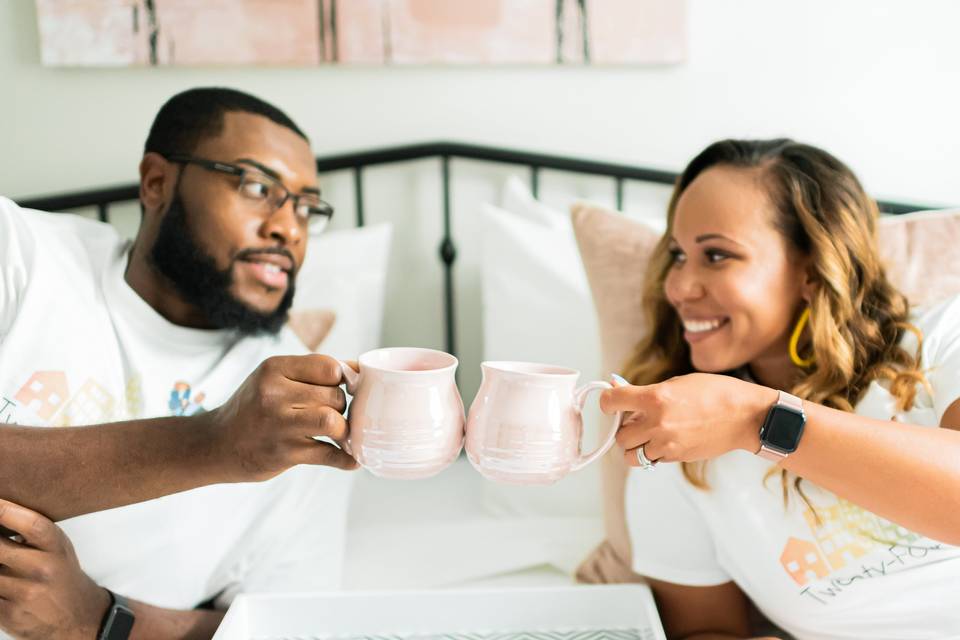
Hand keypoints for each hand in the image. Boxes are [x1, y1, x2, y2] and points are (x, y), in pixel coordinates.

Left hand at [0, 499, 111, 639]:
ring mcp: (25, 593)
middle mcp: (42, 569)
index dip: (6, 511)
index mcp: (56, 547)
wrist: (77, 617)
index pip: (31, 524)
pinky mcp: (10, 614)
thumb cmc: (62, 575)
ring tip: (3, 564)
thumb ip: (31, 535)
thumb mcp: (58, 549)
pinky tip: (3, 582)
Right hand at [204, 354, 358, 481]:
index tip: (337, 389)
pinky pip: (329, 454)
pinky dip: (346, 458)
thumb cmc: (254, 407)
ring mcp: (279, 425)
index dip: (340, 379)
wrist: (216, 444)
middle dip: (339, 406)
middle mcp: (274, 394)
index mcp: (275, 368)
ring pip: (333, 421)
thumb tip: (360, 369)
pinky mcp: (284, 453)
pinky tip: (351, 459)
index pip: (329, 367)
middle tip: (328, 414)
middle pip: (334, 395)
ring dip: (342, 429)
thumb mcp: (274, 378)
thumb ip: (313, 371)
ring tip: (336, 433)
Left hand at [600, 373, 776, 466]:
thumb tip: (622, 392)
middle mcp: (658, 423)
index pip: (612, 401)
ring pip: (632, 455)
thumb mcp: (678, 382)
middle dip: (624, 429)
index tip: (610, 403)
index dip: (607, 402)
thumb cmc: (716, 393)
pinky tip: (666, 440)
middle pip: (620, 436)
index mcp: (656, 398)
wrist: (746, 416)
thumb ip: (649, 392)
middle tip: (635, 421)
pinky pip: (652, 460)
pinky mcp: (677, 457)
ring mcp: (667, 443)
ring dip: (635, 446)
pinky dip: (653, 453)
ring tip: (647, 435)